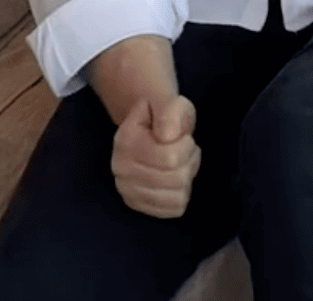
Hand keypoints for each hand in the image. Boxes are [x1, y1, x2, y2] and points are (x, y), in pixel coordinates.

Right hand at [110, 94, 201, 217]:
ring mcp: (127, 190)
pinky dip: (182, 195)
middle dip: (191, 161)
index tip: (185, 137)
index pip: (171, 157)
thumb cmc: (161, 115)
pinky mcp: (136, 205)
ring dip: (188, 179)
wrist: (145, 127)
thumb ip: (169, 111)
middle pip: (177, 178)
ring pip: (177, 196)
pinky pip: (173, 210)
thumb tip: (167, 135)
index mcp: (126, 141)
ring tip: (183, 164)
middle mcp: (121, 169)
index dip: (187, 146)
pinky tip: (176, 180)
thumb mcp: (167, 101)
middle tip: (188, 151)